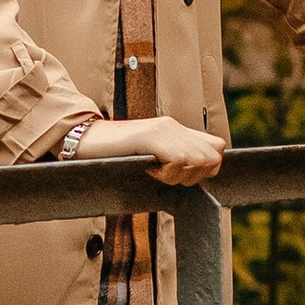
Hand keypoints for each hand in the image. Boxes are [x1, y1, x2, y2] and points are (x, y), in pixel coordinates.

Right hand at [75, 114, 226, 187]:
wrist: (86, 140)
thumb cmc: (114, 154)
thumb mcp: (151, 154)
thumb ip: (172, 157)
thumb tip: (195, 172)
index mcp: (175, 129)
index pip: (217, 148)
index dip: (207, 169)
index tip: (182, 177)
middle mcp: (173, 126)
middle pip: (213, 158)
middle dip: (194, 177)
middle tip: (167, 177)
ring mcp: (163, 130)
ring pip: (198, 161)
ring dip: (178, 176)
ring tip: (155, 173)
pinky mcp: (151, 136)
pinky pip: (178, 160)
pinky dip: (166, 174)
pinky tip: (148, 170)